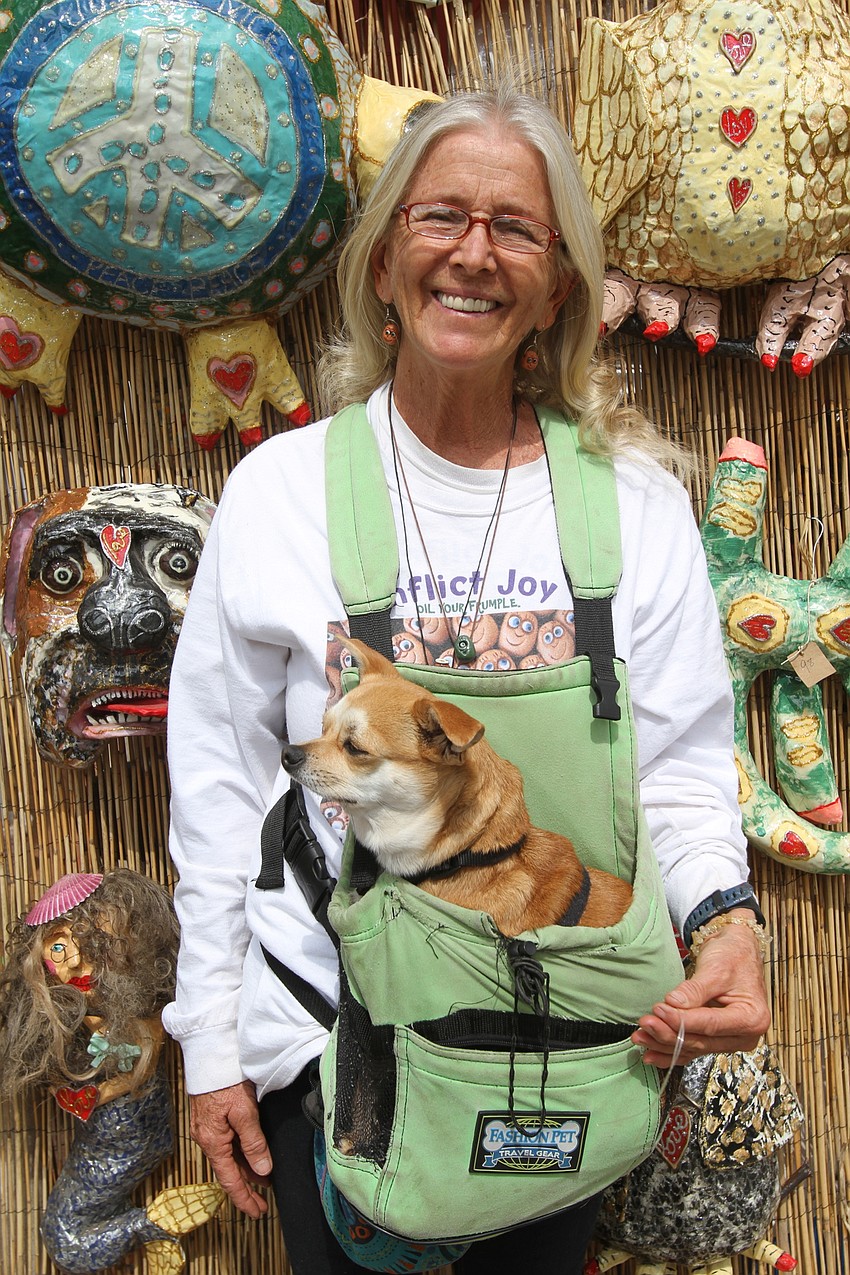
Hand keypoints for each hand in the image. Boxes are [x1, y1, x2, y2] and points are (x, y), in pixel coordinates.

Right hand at [189, 1081, 271, 1217]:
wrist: (209, 1054)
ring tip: (263, 1183)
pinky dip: (240, 1156)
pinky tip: (251, 1157)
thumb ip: (253, 1143)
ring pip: (228, 1158)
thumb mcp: (244, 1112)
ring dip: (244, 1172)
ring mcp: (208, 1130)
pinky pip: (227, 1145)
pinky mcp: (211, 1120)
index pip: (230, 1180)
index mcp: (213, 1142)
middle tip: (262, 1205)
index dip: (244, 1198)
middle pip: (229, 1171)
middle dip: (246, 1189)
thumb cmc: (225, 1080)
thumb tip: (262, 1171)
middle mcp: (207, 1139)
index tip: (257, 1212)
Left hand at [632, 911, 770, 1067]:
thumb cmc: (734, 957)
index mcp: (752, 1019)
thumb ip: (695, 990)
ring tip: (640, 1037)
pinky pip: (692, 1049)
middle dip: (669, 1034)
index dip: (682, 1020)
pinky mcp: (716, 1038)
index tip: (659, 1011)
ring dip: (664, 1044)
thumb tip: (673, 1004)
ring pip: (693, 1047)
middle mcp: (744, 1036)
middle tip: (645, 1023)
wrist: (738, 952)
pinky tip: (651, 1054)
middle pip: (701, 1041)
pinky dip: (670, 1051)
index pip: (711, 1024)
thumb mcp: (716, 969)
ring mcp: (729, 1040)